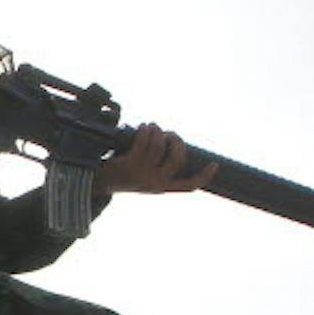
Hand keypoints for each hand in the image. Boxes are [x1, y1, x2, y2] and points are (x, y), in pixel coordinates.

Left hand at [95, 122, 216, 195]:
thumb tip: (176, 145)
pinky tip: (143, 127)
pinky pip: (144, 141)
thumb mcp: (145, 176)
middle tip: (169, 133)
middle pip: (177, 159)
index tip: (214, 165)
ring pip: (159, 146)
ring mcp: (142, 174)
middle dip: (176, 141)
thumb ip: (160, 167)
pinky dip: (146, 130)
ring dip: (158, 131)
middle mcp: (154, 183)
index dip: (204, 176)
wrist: (98, 182)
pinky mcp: (130, 164)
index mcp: (161, 187)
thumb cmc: (124, 175)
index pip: (188, 186)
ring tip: (152, 127)